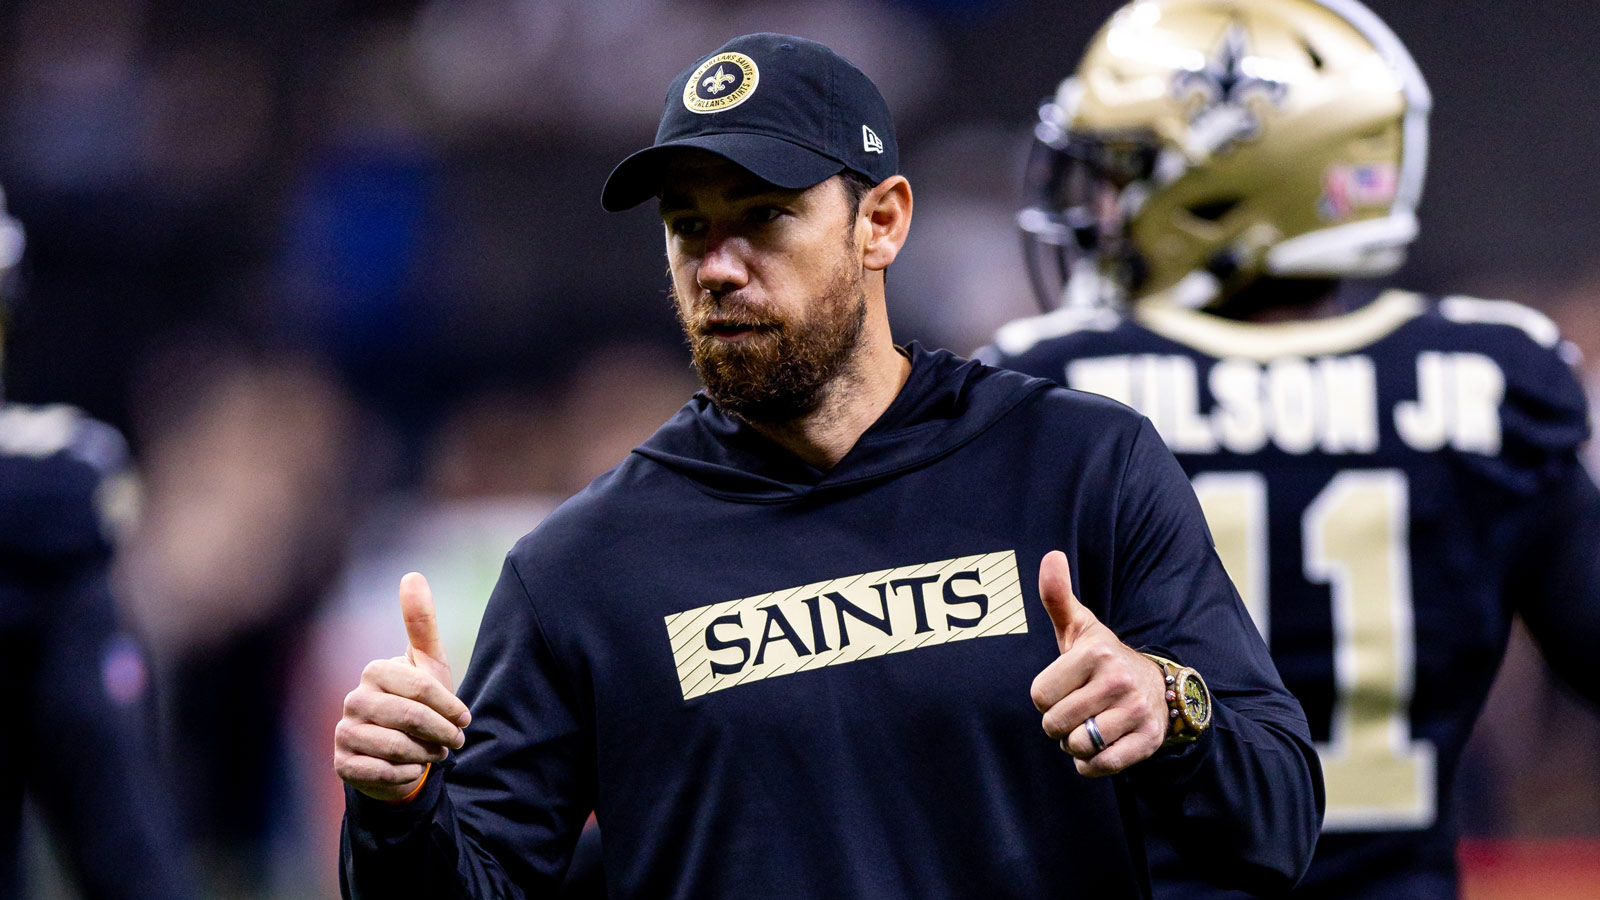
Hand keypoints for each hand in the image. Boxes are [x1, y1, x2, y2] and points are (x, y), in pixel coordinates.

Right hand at [335, 572, 471, 801]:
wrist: (403, 754)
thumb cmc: (421, 705)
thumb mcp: (429, 665)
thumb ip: (422, 624)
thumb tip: (411, 574)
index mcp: (374, 671)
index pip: (422, 688)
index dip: (450, 707)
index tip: (464, 719)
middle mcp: (352, 699)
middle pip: (412, 718)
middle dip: (442, 734)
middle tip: (454, 742)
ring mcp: (344, 732)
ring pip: (398, 748)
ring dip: (426, 755)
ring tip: (434, 753)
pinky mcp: (343, 764)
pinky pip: (383, 773)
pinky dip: (407, 775)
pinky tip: (411, 769)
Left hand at [1029, 551, 1168, 776]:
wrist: (1156, 686)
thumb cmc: (1102, 658)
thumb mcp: (1080, 627)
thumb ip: (1057, 596)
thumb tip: (1051, 555)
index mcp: (1096, 652)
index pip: (1040, 696)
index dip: (1046, 698)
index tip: (1064, 688)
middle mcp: (1118, 680)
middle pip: (1055, 725)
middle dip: (1059, 723)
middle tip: (1076, 709)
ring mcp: (1136, 712)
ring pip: (1078, 746)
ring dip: (1075, 744)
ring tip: (1088, 726)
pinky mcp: (1147, 740)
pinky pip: (1101, 767)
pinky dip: (1091, 764)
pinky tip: (1099, 747)